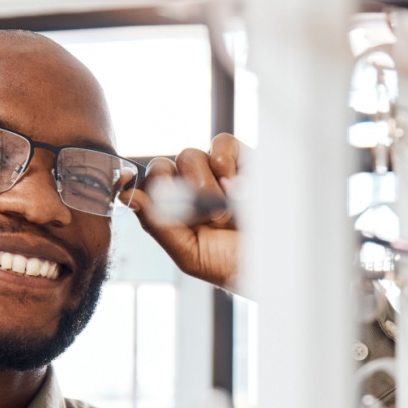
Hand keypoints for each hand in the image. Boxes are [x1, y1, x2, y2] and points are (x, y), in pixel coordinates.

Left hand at [127, 134, 242, 290]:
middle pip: (162, 167)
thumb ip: (157, 225)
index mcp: (174, 212)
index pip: (145, 186)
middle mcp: (192, 189)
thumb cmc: (236, 264)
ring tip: (225, 212)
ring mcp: (217, 172)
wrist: (280, 261)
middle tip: (198, 217)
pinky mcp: (243, 158)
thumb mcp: (190, 254)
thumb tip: (128, 196)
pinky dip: (223, 161)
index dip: (138, 185)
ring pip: (188, 156)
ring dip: (204, 185)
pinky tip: (235, 186)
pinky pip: (220, 143)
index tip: (135, 189)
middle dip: (175, 192)